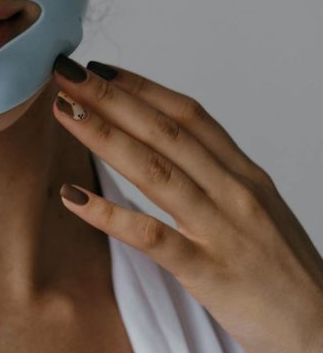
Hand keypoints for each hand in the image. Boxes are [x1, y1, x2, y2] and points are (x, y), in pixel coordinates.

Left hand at [51, 55, 322, 352]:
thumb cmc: (288, 284)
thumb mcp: (260, 217)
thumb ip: (221, 185)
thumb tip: (175, 158)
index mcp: (247, 176)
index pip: (189, 116)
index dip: (142, 87)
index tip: (101, 68)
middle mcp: (237, 193)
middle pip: (166, 132)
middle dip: (112, 97)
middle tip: (67, 73)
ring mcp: (224, 231)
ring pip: (155, 170)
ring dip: (104, 136)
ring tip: (64, 113)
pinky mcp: (212, 274)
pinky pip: (152, 237)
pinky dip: (110, 214)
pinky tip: (73, 198)